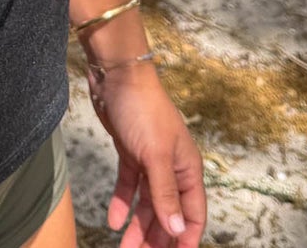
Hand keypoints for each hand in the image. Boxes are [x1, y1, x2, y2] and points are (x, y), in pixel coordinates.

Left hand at [87, 60, 205, 247]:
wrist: (117, 76)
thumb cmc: (143, 110)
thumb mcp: (156, 154)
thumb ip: (166, 193)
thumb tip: (178, 231)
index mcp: (187, 168)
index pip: (193, 213)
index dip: (186, 238)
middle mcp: (171, 168)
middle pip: (168, 213)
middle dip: (157, 238)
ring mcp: (150, 161)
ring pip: (147, 203)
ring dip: (137, 227)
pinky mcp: (130, 153)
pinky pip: (128, 186)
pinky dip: (121, 203)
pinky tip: (112, 221)